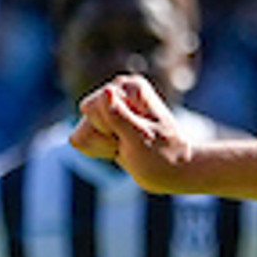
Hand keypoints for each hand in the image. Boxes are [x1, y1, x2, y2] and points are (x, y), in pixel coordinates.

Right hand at [73, 73, 194, 193]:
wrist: (175, 169)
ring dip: (102, 144)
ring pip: (82, 130)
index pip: (93, 107)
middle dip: (104, 136)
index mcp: (129, 87)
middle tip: (130, 143)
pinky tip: (119, 148)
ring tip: (126, 146)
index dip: (108, 128)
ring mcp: (109, 106)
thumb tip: (105, 91)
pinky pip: (81, 138)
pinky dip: (98, 149)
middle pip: (86, 116)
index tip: (132, 135)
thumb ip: (119, 116)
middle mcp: (117, 90)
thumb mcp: (140, 139)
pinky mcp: (103, 121)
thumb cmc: (163, 156)